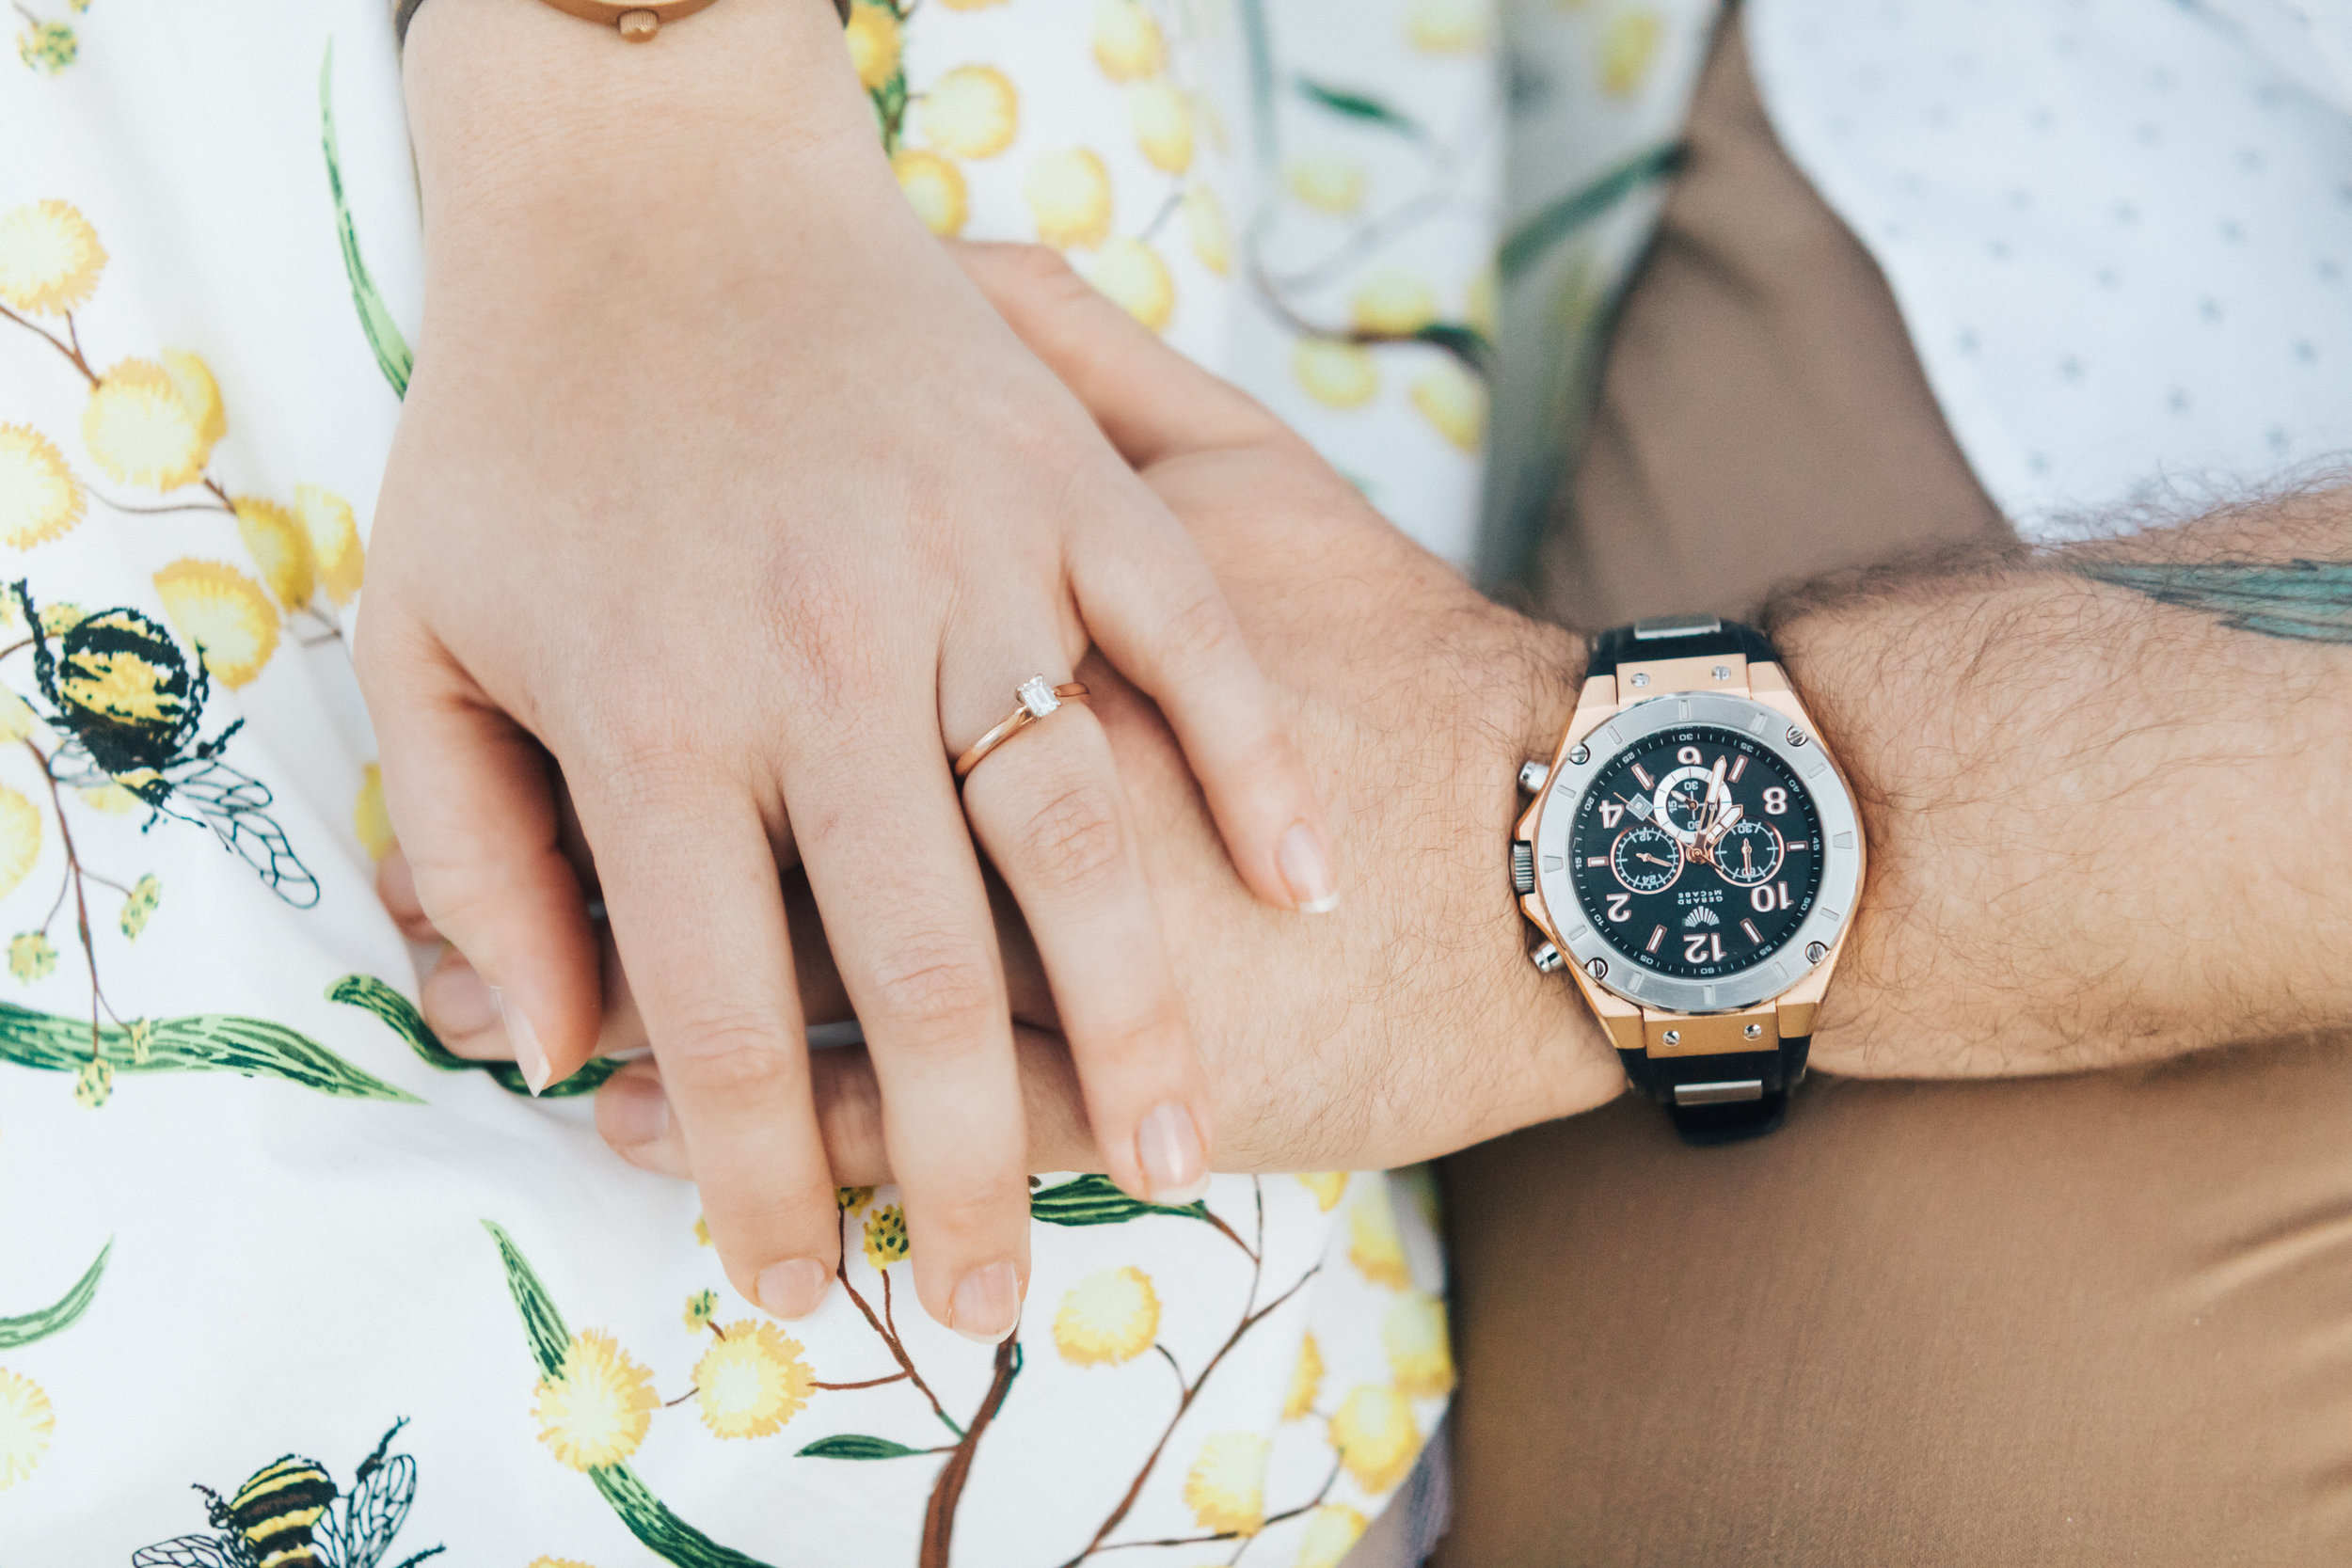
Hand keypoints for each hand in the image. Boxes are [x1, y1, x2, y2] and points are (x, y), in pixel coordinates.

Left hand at [362, 1, 1328, 1336]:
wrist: (662, 175)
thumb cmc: (539, 409)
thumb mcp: (424, 621)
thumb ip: (474, 844)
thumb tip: (532, 1030)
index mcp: (665, 718)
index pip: (726, 1017)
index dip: (763, 1182)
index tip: (799, 1289)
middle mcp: (832, 670)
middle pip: (924, 978)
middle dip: (964, 1172)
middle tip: (994, 1302)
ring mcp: (980, 581)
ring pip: (1083, 850)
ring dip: (1144, 1025)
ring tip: (1172, 1159)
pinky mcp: (1094, 500)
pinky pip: (1199, 657)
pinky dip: (1255, 778)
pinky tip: (1299, 893)